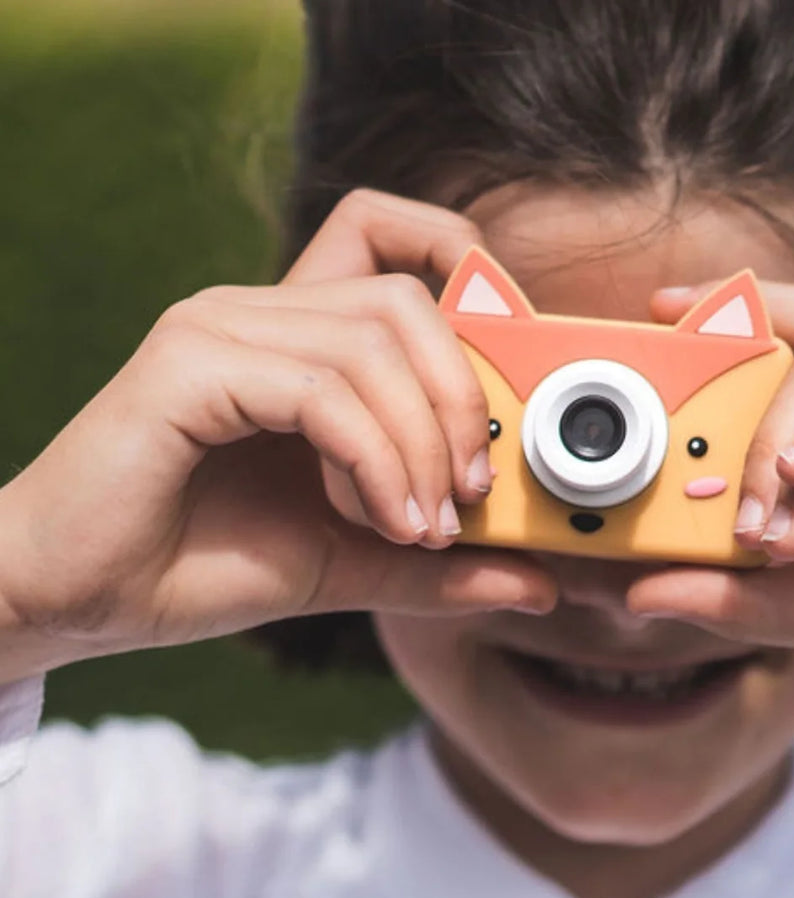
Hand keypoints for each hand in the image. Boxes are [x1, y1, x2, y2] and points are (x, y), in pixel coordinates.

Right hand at [0, 189, 557, 682]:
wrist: (83, 601)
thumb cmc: (207, 566)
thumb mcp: (356, 562)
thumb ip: (443, 565)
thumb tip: (544, 582)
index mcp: (298, 337)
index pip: (392, 236)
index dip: (469, 268)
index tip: (514, 376)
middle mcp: (259, 312)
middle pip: (407, 297)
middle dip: (466, 398)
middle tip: (473, 491)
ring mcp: (219, 330)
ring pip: (374, 342)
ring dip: (421, 443)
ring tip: (419, 526)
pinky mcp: (188, 367)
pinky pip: (321, 390)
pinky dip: (373, 459)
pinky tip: (378, 520)